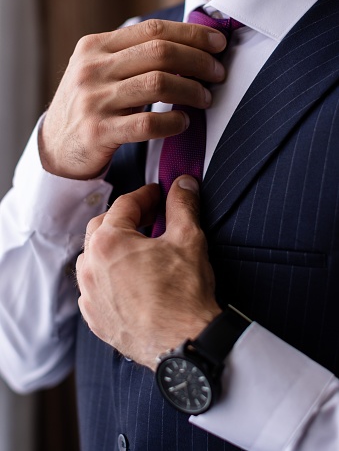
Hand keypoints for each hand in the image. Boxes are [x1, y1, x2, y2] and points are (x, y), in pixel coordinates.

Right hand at [39, 20, 225, 178]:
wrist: (56, 147)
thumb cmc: (90, 107)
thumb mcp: (99, 71)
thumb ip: (131, 56)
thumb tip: (188, 45)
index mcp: (95, 46)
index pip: (152, 29)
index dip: (191, 34)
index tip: (218, 43)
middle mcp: (92, 68)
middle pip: (160, 52)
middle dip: (199, 61)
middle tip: (218, 74)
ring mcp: (94, 100)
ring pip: (158, 84)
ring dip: (191, 90)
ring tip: (205, 99)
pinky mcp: (98, 132)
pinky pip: (147, 124)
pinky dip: (173, 122)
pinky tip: (183, 123)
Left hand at [76, 175, 220, 369]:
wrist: (183, 344)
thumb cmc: (183, 294)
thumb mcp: (188, 239)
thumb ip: (182, 205)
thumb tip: (184, 184)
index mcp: (108, 242)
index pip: (125, 205)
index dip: (145, 195)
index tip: (158, 194)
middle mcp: (90, 267)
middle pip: (103, 228)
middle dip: (126, 218)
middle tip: (149, 215)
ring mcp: (89, 295)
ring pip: (94, 258)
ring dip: (112, 247)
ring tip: (137, 247)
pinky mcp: (95, 318)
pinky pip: (94, 287)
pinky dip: (107, 276)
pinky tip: (128, 279)